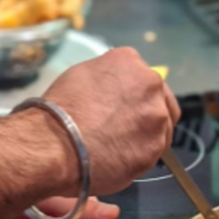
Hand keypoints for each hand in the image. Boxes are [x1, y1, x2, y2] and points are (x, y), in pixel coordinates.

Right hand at [43, 48, 180, 195]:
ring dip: (147, 133)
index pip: (141, 75)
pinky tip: (121, 157)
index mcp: (130, 61)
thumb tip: (114, 86)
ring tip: (121, 145)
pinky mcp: (157, 145)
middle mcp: (150, 83)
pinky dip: (142, 153)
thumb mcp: (82, 74)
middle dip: (148, 110)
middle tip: (127, 126)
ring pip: (162, 125)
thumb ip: (107, 75)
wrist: (56, 144)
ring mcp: (157, 115)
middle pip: (161, 98)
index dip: (132, 93)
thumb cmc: (61, 108)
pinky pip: (155, 149)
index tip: (122, 106)